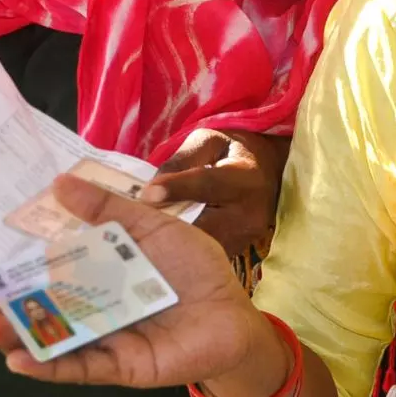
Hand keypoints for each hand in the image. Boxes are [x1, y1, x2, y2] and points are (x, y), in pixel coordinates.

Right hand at [0, 173, 265, 388]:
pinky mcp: (119, 365)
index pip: (33, 276)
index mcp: (89, 276)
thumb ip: (108, 209)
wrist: (235, 312)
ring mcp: (99, 339)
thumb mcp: (151, 226)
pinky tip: (19, 361)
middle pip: (31, 310)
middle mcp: (87, 309)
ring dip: (12, 335)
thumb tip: (59, 183)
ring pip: (47, 340)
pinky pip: (78, 367)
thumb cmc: (195, 268)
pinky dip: (49, 366)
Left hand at [141, 129, 285, 258]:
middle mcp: (249, 213)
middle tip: (130, 227)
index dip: (175, 189)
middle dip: (166, 228)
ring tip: (139, 239)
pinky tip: (158, 247)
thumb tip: (151, 189)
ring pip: (201, 248)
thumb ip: (181, 159)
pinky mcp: (237, 251)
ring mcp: (245, 238)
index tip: (146, 195)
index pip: (207, 183)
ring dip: (171, 245)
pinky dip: (181, 252)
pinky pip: (205, 255)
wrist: (265, 172)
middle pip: (202, 226)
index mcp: (243, 177)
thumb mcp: (208, 141)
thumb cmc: (231, 151)